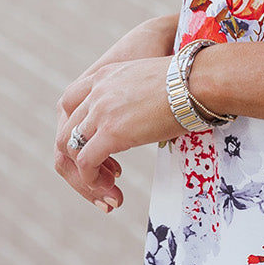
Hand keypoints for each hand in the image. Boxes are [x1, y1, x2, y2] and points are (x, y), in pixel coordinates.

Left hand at [54, 16, 179, 212]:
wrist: (197, 79)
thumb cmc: (188, 80)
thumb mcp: (148, 80)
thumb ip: (135, 95)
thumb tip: (148, 114)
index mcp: (104, 76)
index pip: (71, 105)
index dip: (80, 130)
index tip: (102, 149)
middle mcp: (95, 92)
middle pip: (66, 130)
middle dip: (79, 157)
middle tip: (103, 175)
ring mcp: (100, 112)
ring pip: (71, 148)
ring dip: (84, 172)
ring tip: (106, 188)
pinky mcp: (110, 132)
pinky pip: (86, 161)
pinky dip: (90, 179)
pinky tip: (107, 187)